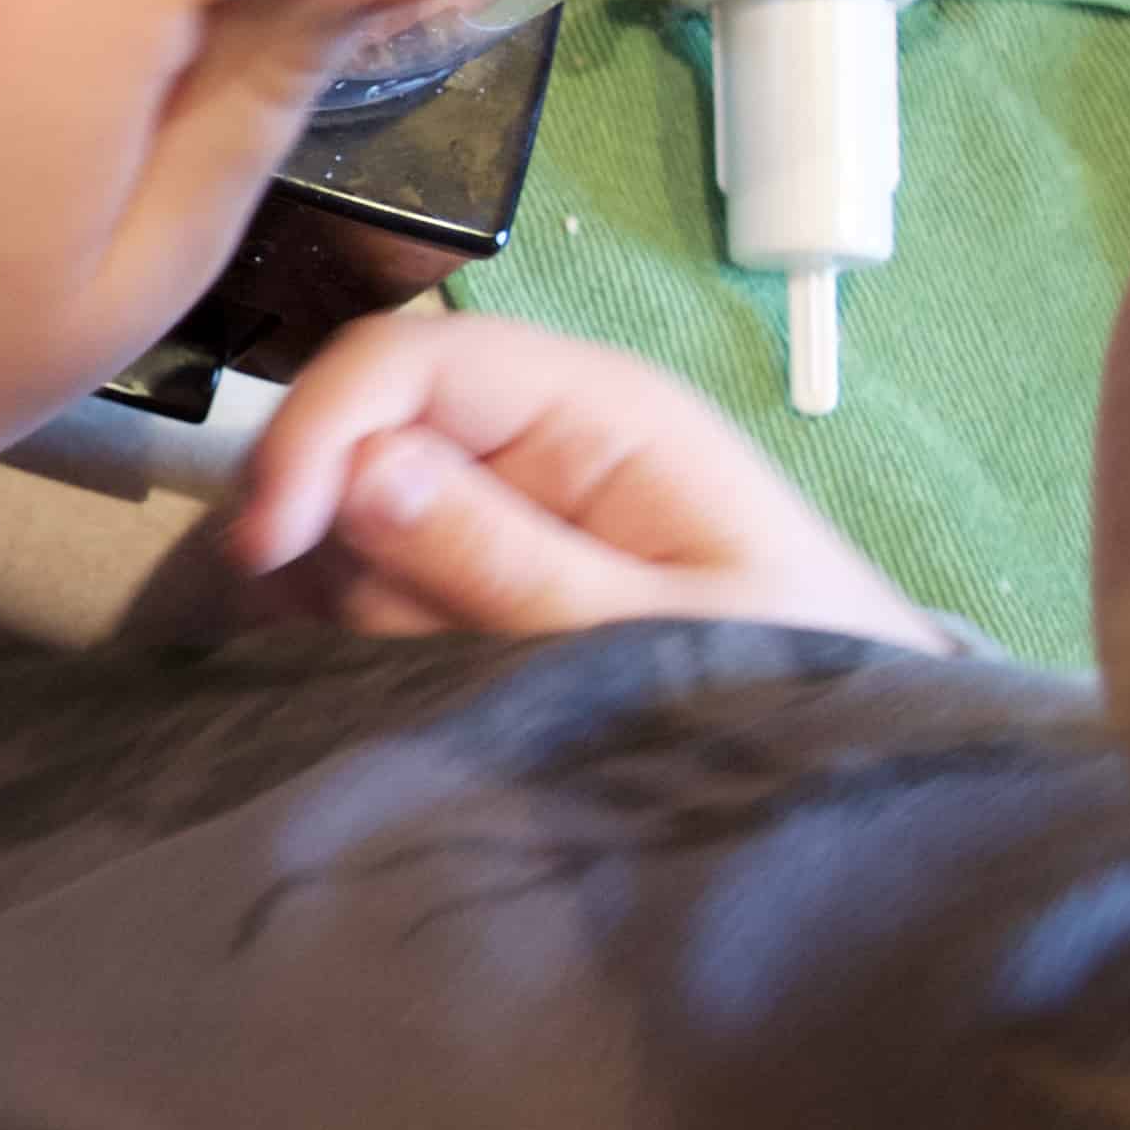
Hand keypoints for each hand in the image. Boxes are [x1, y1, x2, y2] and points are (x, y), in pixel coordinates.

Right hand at [215, 310, 943, 648]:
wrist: (859, 770)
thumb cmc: (802, 684)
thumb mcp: (665, 636)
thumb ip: (513, 563)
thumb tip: (360, 471)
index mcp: (598, 410)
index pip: (408, 359)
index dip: (319, 433)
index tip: (270, 547)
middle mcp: (531, 436)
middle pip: (353, 435)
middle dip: (334, 541)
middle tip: (371, 652)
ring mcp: (496, 504)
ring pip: (342, 520)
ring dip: (347, 607)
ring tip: (438, 686)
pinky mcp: (470, 573)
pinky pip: (360, 582)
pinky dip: (345, 635)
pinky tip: (394, 688)